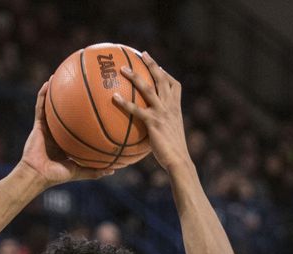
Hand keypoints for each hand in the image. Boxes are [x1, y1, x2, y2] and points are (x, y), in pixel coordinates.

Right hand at [19, 82, 115, 185]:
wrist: (37, 175)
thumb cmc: (56, 175)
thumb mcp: (79, 171)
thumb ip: (95, 170)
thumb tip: (114, 169)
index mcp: (68, 139)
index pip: (79, 123)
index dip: (88, 113)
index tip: (100, 102)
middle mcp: (58, 130)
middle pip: (69, 109)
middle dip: (75, 96)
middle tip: (86, 82)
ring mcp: (47, 126)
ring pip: (53, 104)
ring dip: (58, 89)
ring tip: (65, 72)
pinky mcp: (38, 124)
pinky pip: (40, 106)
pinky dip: (43, 94)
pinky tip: (49, 81)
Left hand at [113, 51, 189, 172]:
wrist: (178, 160)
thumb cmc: (173, 153)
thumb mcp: (170, 136)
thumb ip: (162, 128)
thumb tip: (151, 132)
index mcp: (176, 108)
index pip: (174, 85)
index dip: (166, 74)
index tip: (159, 67)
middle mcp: (170, 107)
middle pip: (162, 79)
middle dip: (152, 65)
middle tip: (142, 54)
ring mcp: (162, 113)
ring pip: (148, 89)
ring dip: (135, 76)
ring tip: (123, 69)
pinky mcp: (154, 122)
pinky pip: (136, 109)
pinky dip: (124, 102)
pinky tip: (113, 97)